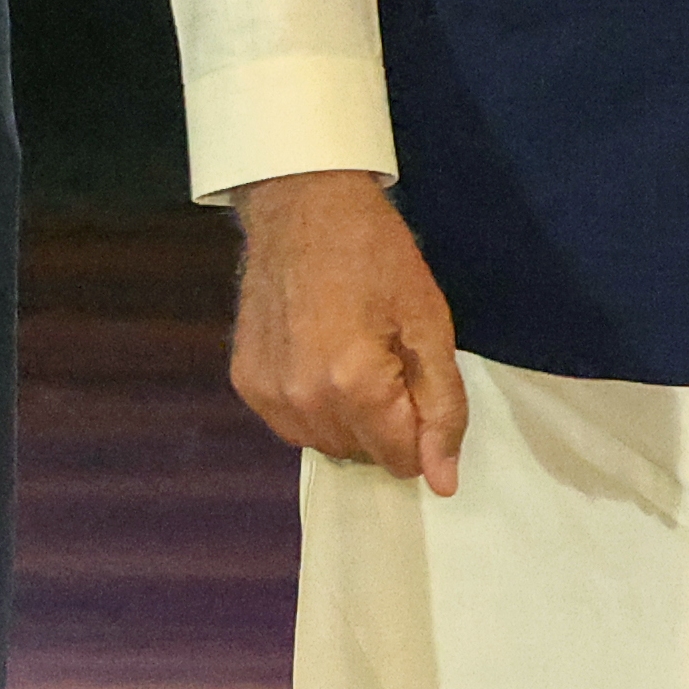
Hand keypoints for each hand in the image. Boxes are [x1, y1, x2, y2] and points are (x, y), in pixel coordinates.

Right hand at [229, 169, 466, 490]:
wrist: (303, 206)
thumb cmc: (376, 256)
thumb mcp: (429, 325)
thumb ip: (442, 408)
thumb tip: (443, 482)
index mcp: (355, 386)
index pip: (400, 459)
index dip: (420, 427)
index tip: (416, 380)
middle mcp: (304, 400)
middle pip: (362, 455)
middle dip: (385, 422)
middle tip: (386, 358)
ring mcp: (268, 394)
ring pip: (325, 445)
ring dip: (347, 419)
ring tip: (350, 356)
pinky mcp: (246, 383)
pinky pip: (291, 425)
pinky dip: (312, 405)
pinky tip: (318, 357)